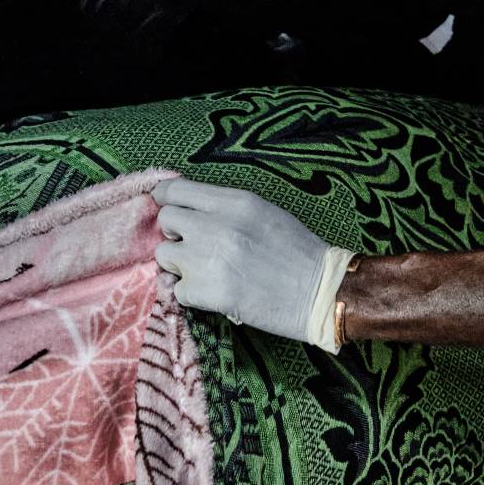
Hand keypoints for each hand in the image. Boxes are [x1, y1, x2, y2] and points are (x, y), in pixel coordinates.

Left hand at [153, 178, 355, 350]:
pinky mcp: (205, 292)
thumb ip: (225, 207)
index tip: (168, 207)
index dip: (166, 199)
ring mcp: (206, 259)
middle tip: (195, 246)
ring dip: (180, 264)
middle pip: (166, 220)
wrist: (319, 293)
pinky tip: (215, 294)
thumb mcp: (263, 212)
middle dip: (176, 233)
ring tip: (206, 272)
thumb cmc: (297, 251)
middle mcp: (215, 225)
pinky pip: (176, 289)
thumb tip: (189, 209)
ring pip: (164, 255)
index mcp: (234, 202)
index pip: (176, 190)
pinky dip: (191, 294)